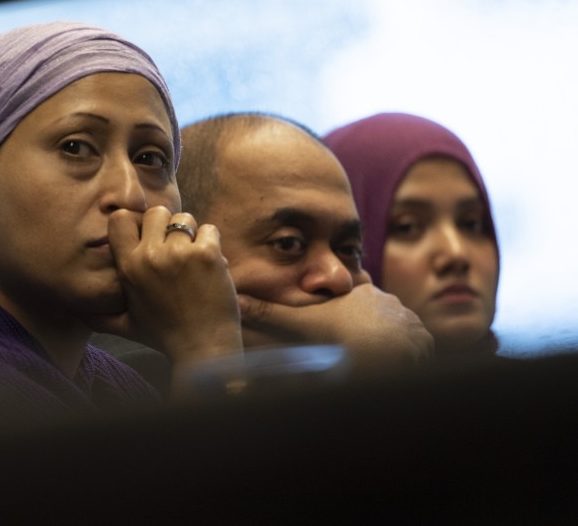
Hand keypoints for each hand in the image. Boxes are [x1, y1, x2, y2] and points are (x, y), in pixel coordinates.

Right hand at [82, 206, 241, 367]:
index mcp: (128, 267)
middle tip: (175, 248)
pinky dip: (212, 243)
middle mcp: (150, 256)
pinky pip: (208, 230)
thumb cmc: (165, 336)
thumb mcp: (125, 326)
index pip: (121, 219)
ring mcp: (179, 253)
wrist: (204, 348)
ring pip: (185, 218)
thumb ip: (99, 316)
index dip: (136, 222)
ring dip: (191, 234)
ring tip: (194, 258)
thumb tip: (75, 312)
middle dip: (167, 226)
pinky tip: (211, 265)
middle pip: (156, 212)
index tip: (148, 237)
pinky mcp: (207, 254)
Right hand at [239, 284, 433, 373]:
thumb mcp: (303, 326)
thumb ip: (271, 315)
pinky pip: (415, 347)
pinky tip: (392, 368)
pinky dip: (405, 357)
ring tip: (372, 362)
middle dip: (365, 330)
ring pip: (395, 330)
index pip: (351, 298)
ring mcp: (409, 320)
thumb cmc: (344, 338)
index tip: (337, 330)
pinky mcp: (425, 341)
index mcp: (361, 292)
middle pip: (374, 314)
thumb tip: (237, 300)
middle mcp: (389, 301)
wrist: (387, 358)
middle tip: (352, 350)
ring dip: (387, 345)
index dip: (342, 314)